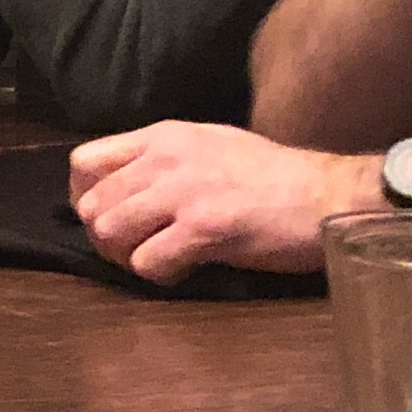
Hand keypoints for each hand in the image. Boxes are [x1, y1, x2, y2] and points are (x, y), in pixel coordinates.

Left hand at [66, 122, 363, 280]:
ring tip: (156, 261)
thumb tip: (125, 189)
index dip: (85, 198)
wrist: (327, 194)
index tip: (107, 218)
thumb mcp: (210, 146)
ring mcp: (184, 192)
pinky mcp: (204, 228)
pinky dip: (158, 275)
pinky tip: (184, 271)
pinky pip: (147, 261)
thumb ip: (163, 160)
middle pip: (92, 204)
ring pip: (110, 232)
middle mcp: (166, 159)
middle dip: (105, 237)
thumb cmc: (274, 177)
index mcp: (164, 136)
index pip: (84, 161)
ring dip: (126, 257)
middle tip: (134, 251)